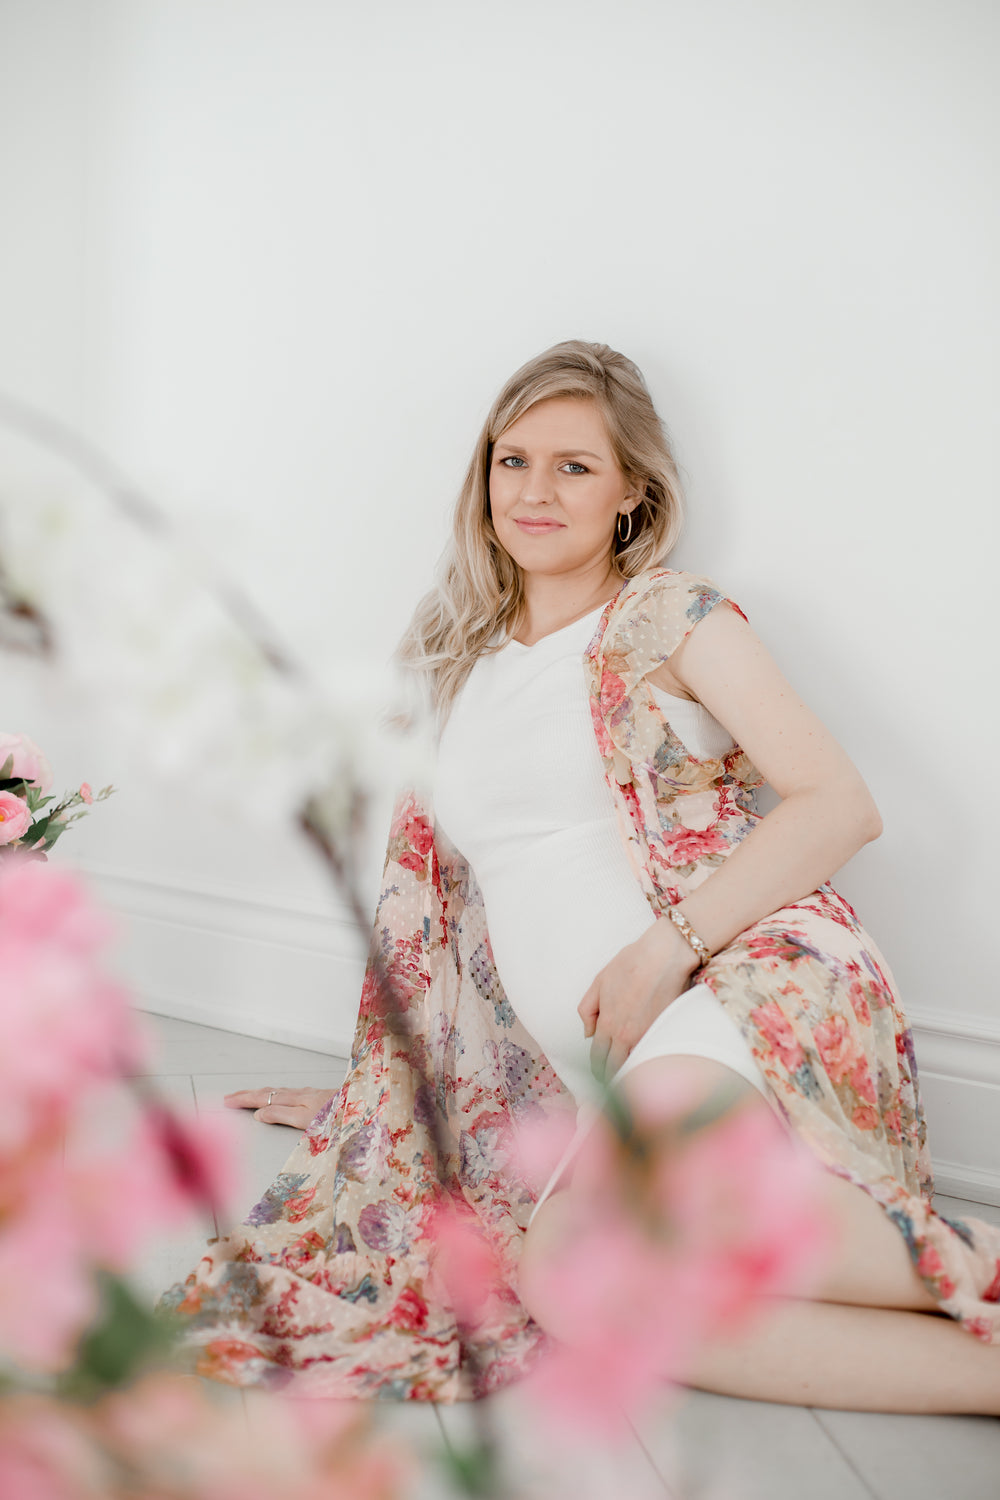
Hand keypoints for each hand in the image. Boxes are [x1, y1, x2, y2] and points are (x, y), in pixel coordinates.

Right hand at [223, 1086, 337, 1128]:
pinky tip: (280, 1096)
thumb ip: (281, 1115)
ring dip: (260, 1094)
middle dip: (247, 1095)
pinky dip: (276, 1095)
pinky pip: (289, 1094)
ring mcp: (309, 1095)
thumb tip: (259, 1113)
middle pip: (268, 1092)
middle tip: (229, 1098)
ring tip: (248, 1096)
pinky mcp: (318, 1097)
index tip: (226, 1101)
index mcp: (294, 1099)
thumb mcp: (305, 1119)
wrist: (361, 1107)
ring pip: (278, 1092)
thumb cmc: (336, 1117)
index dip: (243, 1100)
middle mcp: (300, 1094)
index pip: (262, 1098)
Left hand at [577, 918, 701, 1082]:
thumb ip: (587, 1010)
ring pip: (634, 1065)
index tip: (597, 1074)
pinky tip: (645, 1062)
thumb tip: (588, 1033)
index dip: (596, 1069)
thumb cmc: (631, 964)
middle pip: (615, 1067)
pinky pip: (651, 1054)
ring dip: (628, 1073)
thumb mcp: (598, 982)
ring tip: (626, 1079)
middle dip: (610, 1077)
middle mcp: (626, 1036)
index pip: (598, 1057)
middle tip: (609, 1082)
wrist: (664, 956)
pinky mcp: (665, 1032)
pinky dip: (646, 1061)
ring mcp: (647, 1036)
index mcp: (608, 1024)